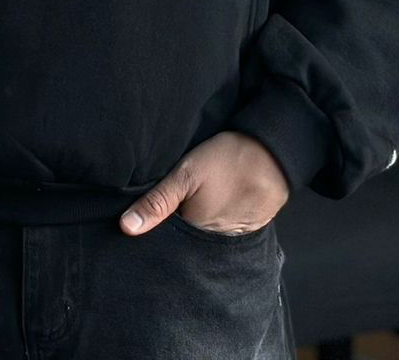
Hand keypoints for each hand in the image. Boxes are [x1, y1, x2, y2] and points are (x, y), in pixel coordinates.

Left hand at [118, 131, 290, 235]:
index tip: (150, 214)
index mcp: (194, 231)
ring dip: (197, 227)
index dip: (158, 227)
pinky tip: (216, 204)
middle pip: (185, 240)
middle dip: (176, 229)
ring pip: (204, 239)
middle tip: (181, 201)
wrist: (273, 154)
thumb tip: (126, 228)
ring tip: (198, 202)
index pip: (167, 239)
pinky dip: (216, 224)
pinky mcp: (246, 232)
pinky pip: (224, 235)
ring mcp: (231, 239)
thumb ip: (158, 201)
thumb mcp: (186, 173)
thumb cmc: (226, 159)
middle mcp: (212, 243)